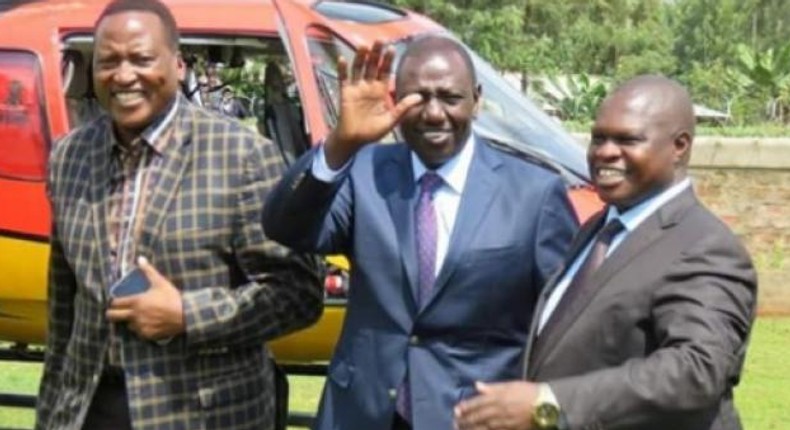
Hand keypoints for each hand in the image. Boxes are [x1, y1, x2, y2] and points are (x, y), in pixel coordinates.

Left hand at [107, 256, 184, 340]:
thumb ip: (148, 271)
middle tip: (116, 311)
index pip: (114, 303)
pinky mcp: (147, 334)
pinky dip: (140, 328)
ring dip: (129, 321)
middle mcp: (135, 315)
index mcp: (136, 301)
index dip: (113, 302)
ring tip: (137, 317)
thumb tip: (140, 259)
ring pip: (127, 325)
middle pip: (113, 316)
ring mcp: (140, 326)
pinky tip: (147, 323)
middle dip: (112, 313)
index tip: (116, 301)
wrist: (185, 315)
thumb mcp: (160, 282)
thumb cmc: (172, 298)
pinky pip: (138, 332)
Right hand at [324, 40, 422, 167]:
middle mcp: (369, 86)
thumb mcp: (391, 120)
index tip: (392, 48)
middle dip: (376, 54)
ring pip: (358, 68)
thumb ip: (403, 107)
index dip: (388, 60)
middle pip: (373, 66)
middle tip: (380, 41)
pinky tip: (342, 59)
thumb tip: (420, 97)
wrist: (354, 140)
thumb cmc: (372, 131)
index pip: (385, 72)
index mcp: (380, 91)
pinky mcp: (345, 93)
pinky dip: (342, 69)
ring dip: (360, 57)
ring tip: (364, 46)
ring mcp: (356, 88)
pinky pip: (343, 79)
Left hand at [454, 381, 538, 429]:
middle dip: (465, 419)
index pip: (477, 403)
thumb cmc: (528, 392)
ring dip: (471, 428)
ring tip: (463, 428)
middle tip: (456, 421)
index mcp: (498, 397)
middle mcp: (498, 410)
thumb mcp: (510, 385)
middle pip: (478, 416)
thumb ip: (492, 387)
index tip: (456, 410)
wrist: (545, 405)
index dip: (466, 407)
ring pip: (483, 427)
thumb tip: (477, 385)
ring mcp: (503, 422)